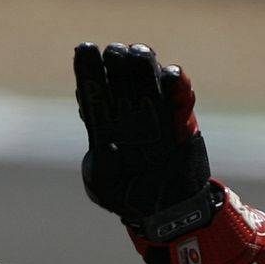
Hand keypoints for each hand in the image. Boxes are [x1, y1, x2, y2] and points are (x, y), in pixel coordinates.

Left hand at [74, 42, 217, 241]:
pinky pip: (179, 94)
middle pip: (120, 76)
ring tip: (139, 54)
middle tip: (115, 53)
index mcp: (104, 124)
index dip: (87, 70)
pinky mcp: (180, 118)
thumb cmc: (128, 198)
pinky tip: (172, 75)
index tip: (84, 51)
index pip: (93, 91)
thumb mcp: (104, 189)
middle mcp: (127, 112)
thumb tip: (107, 147)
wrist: (166, 211)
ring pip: (148, 77)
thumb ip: (100, 171)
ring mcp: (154, 112)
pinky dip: (177, 82)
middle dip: (116, 60)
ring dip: (144, 62)